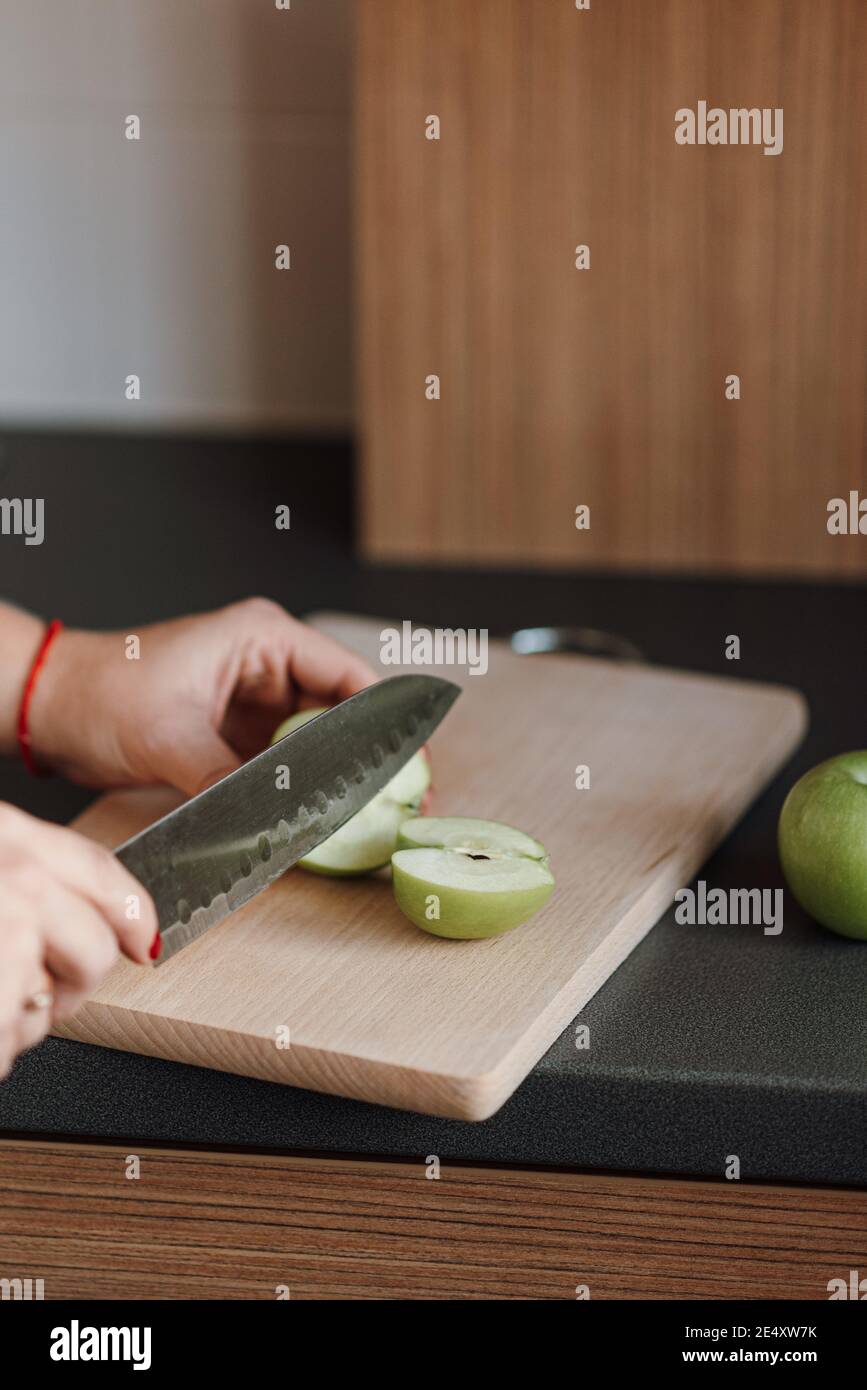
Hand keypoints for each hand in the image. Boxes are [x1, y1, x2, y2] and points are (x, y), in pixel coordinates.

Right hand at [0, 804, 156, 1076]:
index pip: (98, 869)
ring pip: (54, 1000)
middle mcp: (16, 875)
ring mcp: (7, 928)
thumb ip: (15, 874)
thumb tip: (74, 925)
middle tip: (30, 997)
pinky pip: (15, 1036)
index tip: (146, 942)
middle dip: (70, 985)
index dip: (131, 913)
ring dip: (20, 1021)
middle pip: (94, 946)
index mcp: (5, 834)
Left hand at [27, 599, 376, 796]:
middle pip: (344, 713)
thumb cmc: (101, 694)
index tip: (412, 765)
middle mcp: (268, 666)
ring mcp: (255, 703)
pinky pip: (285, 766)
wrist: (51, 708)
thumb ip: (230, 781)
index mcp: (264, 638)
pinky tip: (319, 820)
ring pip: (318, 744)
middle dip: (371, 758)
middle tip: (404, 800)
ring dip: (337, 778)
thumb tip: (275, 823)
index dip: (386, 722)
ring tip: (369, 816)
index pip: (349, 677)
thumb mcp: (170, 739)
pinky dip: (301, 791)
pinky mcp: (238, 737)